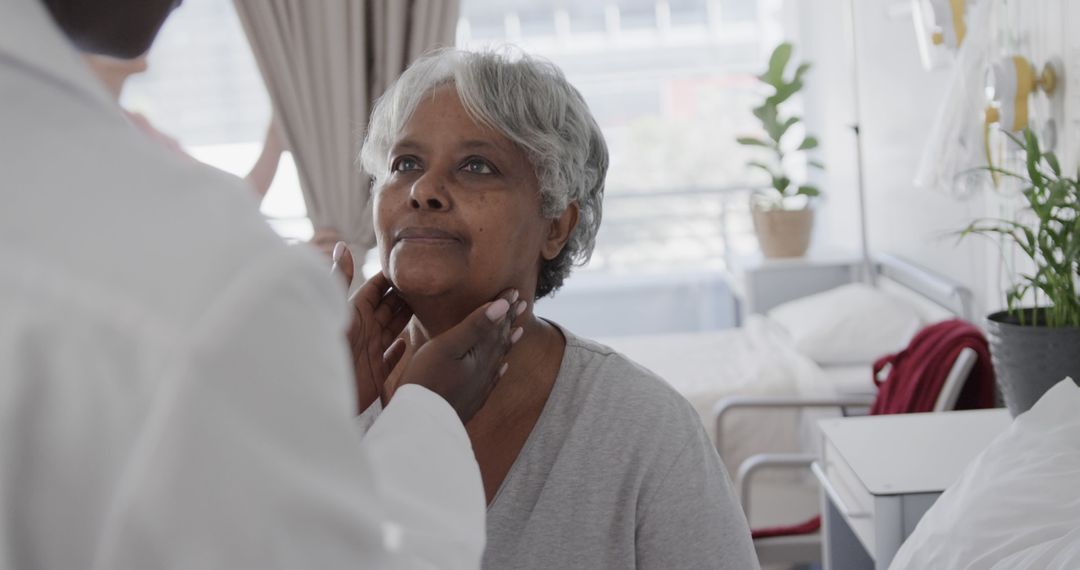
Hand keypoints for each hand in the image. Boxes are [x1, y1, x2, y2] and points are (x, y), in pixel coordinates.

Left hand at [334, 242, 412, 412]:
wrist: (317, 390)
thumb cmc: (325, 346)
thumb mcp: (336, 308)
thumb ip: (340, 278)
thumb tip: (341, 245)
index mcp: (354, 313)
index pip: (374, 290)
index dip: (388, 279)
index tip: (405, 266)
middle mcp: (363, 331)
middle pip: (387, 308)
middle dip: (403, 296)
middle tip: (423, 283)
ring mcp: (369, 352)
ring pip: (392, 331)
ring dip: (405, 319)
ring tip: (424, 307)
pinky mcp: (375, 374)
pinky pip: (391, 360)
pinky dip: (400, 351)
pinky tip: (408, 343)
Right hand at [401, 289, 521, 422]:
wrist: (420, 424)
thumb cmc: (427, 380)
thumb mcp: (448, 346)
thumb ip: (475, 326)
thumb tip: (503, 306)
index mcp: (480, 354)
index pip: (497, 325)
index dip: (505, 306)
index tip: (514, 290)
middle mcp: (485, 371)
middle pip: (501, 341)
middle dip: (510, 321)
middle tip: (522, 304)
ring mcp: (478, 388)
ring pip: (499, 359)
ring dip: (508, 343)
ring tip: (519, 331)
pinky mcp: (470, 402)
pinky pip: (491, 381)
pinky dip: (498, 370)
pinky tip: (502, 368)